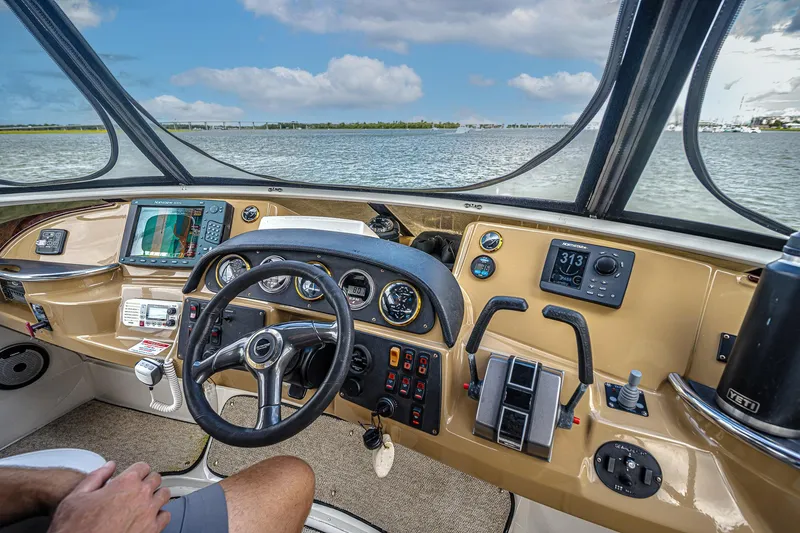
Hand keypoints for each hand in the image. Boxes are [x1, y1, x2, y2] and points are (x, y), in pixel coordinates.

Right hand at [48, 461, 170, 532]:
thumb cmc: (76, 528)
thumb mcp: (76, 497)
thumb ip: (96, 477)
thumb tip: (108, 466)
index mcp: (125, 483)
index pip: (142, 467)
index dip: (137, 470)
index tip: (134, 475)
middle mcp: (141, 496)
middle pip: (156, 479)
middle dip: (147, 481)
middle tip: (138, 487)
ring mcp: (149, 514)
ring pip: (164, 495)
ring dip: (156, 496)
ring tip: (146, 501)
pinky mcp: (152, 530)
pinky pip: (165, 516)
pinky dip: (159, 515)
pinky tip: (150, 517)